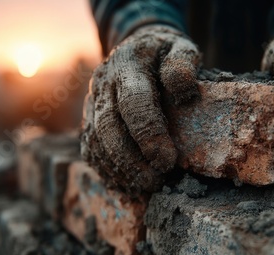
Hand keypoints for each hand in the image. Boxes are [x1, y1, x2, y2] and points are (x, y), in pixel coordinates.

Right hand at [81, 25, 200, 193]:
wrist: (134, 48)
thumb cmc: (164, 54)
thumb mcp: (179, 48)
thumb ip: (182, 64)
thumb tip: (183, 91)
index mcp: (127, 65)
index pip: (134, 102)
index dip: (148, 134)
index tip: (167, 160)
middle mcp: (103, 85)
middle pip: (108, 128)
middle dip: (131, 161)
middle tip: (156, 182)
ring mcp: (92, 103)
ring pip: (95, 143)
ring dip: (119, 170)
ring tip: (146, 187)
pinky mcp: (89, 119)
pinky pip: (90, 150)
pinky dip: (107, 170)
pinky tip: (128, 184)